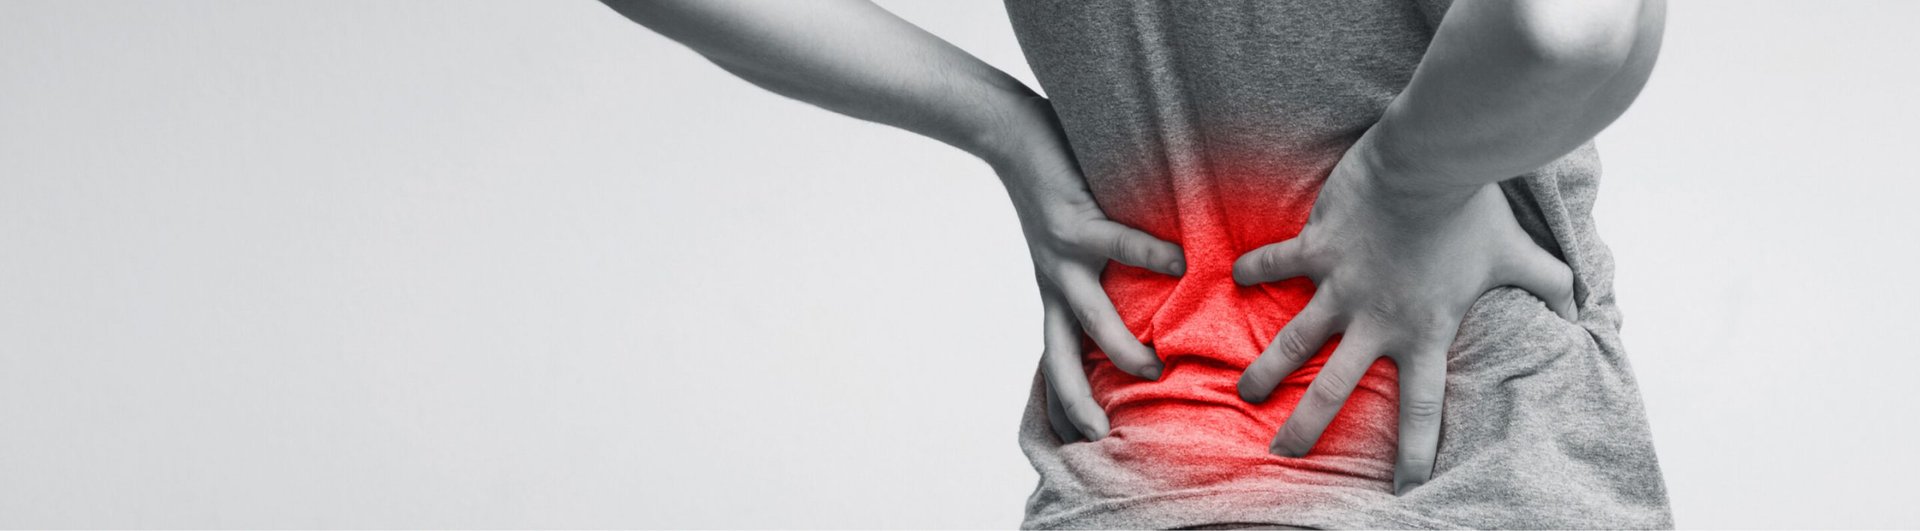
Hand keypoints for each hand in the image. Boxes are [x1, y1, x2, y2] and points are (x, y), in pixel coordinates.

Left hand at [986, 97, 1184, 441]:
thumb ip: (1104, 274)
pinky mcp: (1072, 220)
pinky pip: (1116, 242)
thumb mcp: (1070, 245)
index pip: (1056, 364)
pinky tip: (1179, 263)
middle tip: (1104, 439)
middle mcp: (1054, 283)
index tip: (1082, 449)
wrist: (1008, 136)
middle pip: (1060, 358)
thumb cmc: (1051, 187)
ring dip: (1118, 347)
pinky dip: (1148, 254)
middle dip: (1078, 402)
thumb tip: (1153, 296)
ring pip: (1089, 315)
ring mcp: (1061, 256)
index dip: (1063, 407)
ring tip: (1153, 370)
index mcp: (1054, 294)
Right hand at [1231, 139, 1576, 493]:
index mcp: (1423, 332)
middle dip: (1306, 428)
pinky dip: (1256, 269)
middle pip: (1333, 391)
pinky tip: (1234, 277)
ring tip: (1247, 392)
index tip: (1405, 489)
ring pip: (1292, 342)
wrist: (1429, 165)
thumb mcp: (1519, 254)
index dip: (1414, 454)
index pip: (1420, 410)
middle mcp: (1375, 321)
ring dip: (1265, 369)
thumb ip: (1548, 284)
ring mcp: (1340, 287)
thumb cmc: (1475, 212)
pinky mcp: (1316, 248)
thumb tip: (1580, 308)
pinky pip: (1277, 263)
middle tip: (1285, 454)